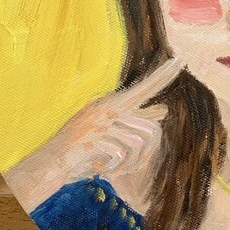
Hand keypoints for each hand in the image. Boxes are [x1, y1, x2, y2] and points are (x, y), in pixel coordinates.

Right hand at [5, 58, 181, 211]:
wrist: (50, 164)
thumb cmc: (83, 147)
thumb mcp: (111, 131)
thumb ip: (136, 120)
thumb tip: (163, 110)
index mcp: (112, 105)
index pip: (144, 89)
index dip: (162, 77)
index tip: (180, 61)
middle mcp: (106, 108)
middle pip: (149, 131)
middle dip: (143, 155)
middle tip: (126, 166)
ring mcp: (98, 122)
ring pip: (137, 145)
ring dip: (128, 164)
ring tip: (111, 167)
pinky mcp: (92, 138)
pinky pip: (120, 155)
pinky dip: (114, 167)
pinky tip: (98, 168)